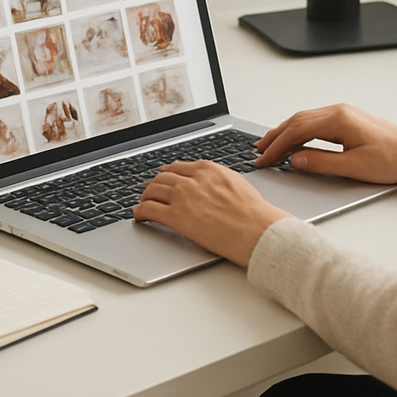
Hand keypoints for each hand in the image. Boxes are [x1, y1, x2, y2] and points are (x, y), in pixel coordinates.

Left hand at [133, 161, 290, 266]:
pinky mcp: (176, 216)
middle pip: (162, 177)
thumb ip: (217, 180)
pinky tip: (139, 216)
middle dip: (155, 185)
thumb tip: (210, 185)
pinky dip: (140, 211)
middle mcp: (192, 179)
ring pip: (152, 190)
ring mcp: (182, 197)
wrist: (256, 229)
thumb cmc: (253, 212)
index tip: (164, 179)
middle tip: (151, 192)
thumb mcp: (236, 183)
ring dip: (145, 197)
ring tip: (143, 203)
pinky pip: (148, 209)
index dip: (168, 174)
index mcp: (208, 169)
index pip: (178, 167)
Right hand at [253, 104, 396, 184]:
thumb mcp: (354, 167)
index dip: (277, 146)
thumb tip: (295, 160)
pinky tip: (295, 140)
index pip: (297, 131)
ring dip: (286, 131)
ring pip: (305, 119)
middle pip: (297, 120)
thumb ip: (320, 163)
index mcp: (338, 120)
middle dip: (275, 136)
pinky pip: (316, 121)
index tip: (263, 159)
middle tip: (258, 151)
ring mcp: (344, 113)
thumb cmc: (394, 159)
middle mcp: (339, 111)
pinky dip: (300, 130)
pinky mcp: (349, 119)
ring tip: (270, 145)